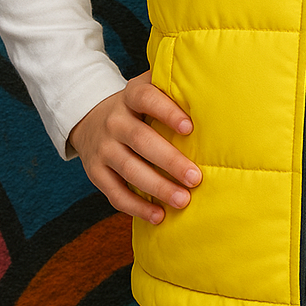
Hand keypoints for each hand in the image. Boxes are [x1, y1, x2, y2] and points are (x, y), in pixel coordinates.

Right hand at [67, 70, 200, 223]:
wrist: (90, 119)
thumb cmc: (137, 107)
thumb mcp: (147, 89)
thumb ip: (172, 89)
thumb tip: (215, 91)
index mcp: (130, 96)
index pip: (146, 98)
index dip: (167, 111)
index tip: (189, 128)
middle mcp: (114, 121)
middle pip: (141, 140)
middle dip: (169, 160)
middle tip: (195, 178)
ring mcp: (103, 148)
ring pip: (129, 170)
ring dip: (158, 188)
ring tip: (183, 200)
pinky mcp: (96, 172)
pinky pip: (115, 193)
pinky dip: (137, 207)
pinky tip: (158, 216)